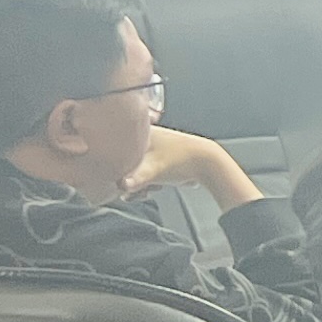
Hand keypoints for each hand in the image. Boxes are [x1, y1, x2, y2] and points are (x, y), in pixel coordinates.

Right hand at [124, 125, 259, 207]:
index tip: (117, 178)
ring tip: (148, 189)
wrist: (208, 165)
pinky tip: (151, 189)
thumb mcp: (153, 170)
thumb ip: (133, 180)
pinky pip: (143, 173)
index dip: (113, 167)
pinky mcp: (157, 160)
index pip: (113, 149)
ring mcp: (150, 149)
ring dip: (138, 184)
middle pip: (121, 163)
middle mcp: (141, 138)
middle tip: (136, 189)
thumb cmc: (181, 161)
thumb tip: (120, 186)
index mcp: (137, 132)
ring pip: (132, 170)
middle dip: (127, 180)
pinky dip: (145, 183)